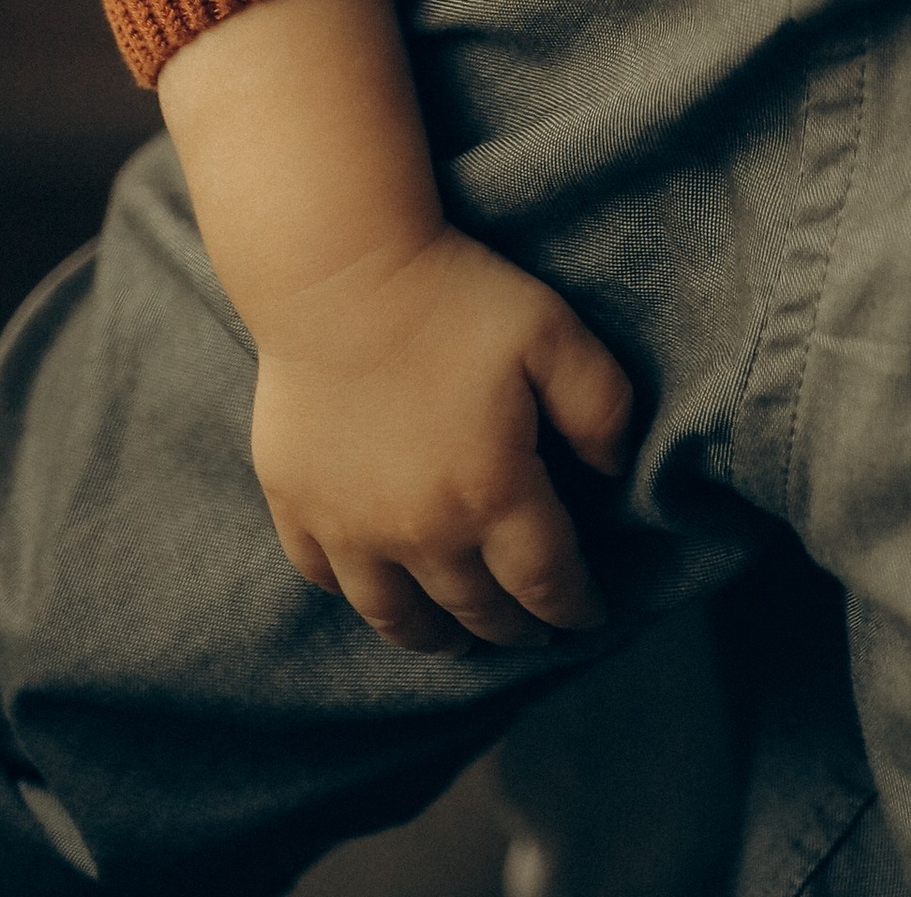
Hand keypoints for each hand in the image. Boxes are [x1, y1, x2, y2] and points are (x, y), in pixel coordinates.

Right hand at [251, 226, 635, 652]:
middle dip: (515, 629)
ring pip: (398, 617)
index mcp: (494, 493)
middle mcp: (421, 532)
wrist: (336, 271)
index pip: (546, 581)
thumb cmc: (453, 294)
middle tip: (535, 634)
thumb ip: (602, 406)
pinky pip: (328, 580)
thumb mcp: (554, 333)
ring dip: (438, 638)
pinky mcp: (297, 507)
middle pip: (477, 610)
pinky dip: (360, 597)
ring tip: (460, 640)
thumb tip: (613, 471)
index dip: (575, 606)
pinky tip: (378, 590)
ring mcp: (350, 529)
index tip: (590, 616)